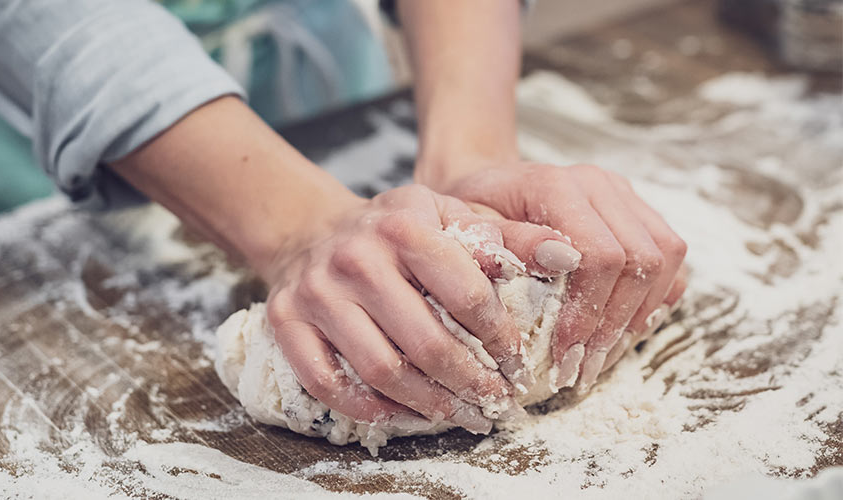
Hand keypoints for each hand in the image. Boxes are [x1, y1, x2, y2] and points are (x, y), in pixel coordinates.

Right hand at [259, 184, 572, 431]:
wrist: (313, 230)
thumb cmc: (394, 230)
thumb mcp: (450, 216)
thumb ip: (508, 236)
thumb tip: (568, 255)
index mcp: (403, 224)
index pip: (466, 293)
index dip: (499, 337)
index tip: (517, 362)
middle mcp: (356, 257)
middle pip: (426, 342)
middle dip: (470, 383)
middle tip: (495, 403)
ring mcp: (317, 292)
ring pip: (380, 370)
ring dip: (428, 404)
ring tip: (459, 415)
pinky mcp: (287, 321)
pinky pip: (328, 383)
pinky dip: (369, 408)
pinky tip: (401, 414)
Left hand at [425, 162, 687, 391]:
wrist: (486, 189)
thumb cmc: (470, 216)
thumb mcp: (468, 232)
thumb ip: (508, 244)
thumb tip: (560, 261)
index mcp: (556, 185)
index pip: (600, 254)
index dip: (589, 313)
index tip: (564, 356)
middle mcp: (599, 184)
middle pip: (641, 259)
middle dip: (614, 325)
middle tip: (582, 370)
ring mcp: (624, 195)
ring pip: (666, 258)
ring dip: (639, 317)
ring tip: (601, 358)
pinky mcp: (638, 211)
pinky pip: (670, 259)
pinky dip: (654, 300)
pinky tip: (620, 332)